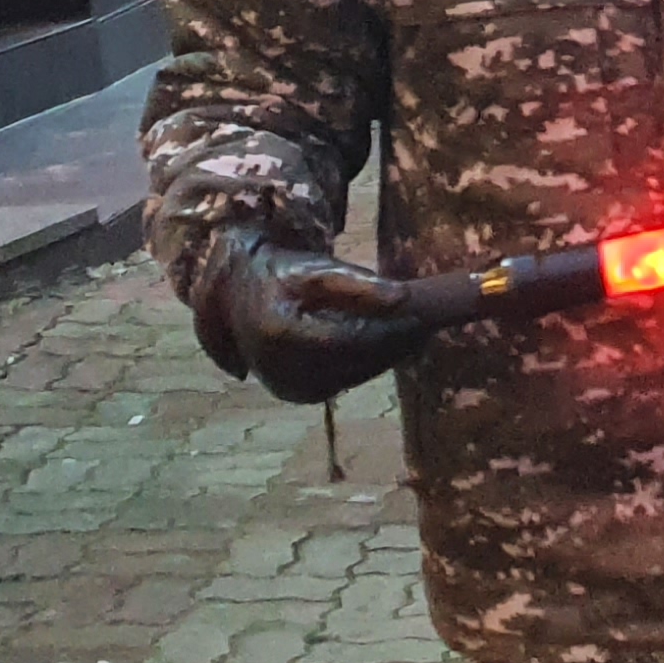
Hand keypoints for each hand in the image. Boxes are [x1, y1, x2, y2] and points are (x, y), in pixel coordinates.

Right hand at [190, 226, 430, 403]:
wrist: (237, 295)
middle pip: (355, 362)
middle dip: (394, 345)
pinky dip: (366, 365)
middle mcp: (280, 368)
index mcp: (281, 334)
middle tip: (426, 325)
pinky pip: (343, 382)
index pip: (351, 340)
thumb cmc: (281, 274)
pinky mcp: (295, 393)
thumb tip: (404, 298)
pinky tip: (386, 346)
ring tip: (413, 333)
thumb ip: (359, 283)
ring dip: (385, 357)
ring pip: (353, 376)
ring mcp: (286, 386)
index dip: (389, 332)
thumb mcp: (316, 269)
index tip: (422, 318)